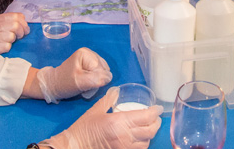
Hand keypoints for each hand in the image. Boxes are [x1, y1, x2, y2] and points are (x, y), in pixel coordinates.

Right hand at [0, 12, 28, 53]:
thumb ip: (8, 22)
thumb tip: (25, 24)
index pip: (15, 16)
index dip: (23, 22)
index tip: (25, 28)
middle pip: (15, 25)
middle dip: (21, 32)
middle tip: (20, 36)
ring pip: (11, 36)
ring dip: (13, 40)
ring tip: (9, 41)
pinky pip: (7, 46)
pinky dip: (8, 47)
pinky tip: (3, 47)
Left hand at [36, 48, 111, 102]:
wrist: (54, 85)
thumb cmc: (65, 83)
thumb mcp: (80, 82)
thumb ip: (96, 80)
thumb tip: (109, 78)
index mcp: (86, 53)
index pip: (101, 69)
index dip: (95, 79)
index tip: (84, 84)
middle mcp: (90, 52)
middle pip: (103, 69)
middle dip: (96, 79)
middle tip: (84, 84)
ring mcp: (90, 58)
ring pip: (103, 71)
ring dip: (96, 80)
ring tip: (84, 83)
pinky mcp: (90, 64)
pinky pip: (100, 73)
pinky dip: (95, 79)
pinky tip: (86, 81)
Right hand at [46, 87, 161, 148]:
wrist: (75, 146)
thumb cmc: (83, 128)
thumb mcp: (96, 110)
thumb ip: (109, 99)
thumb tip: (117, 90)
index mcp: (119, 122)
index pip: (146, 117)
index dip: (155, 112)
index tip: (158, 108)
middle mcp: (125, 136)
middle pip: (150, 130)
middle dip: (156, 123)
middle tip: (156, 117)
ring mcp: (124, 147)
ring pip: (147, 142)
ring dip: (150, 134)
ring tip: (149, 126)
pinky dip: (143, 143)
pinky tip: (141, 138)